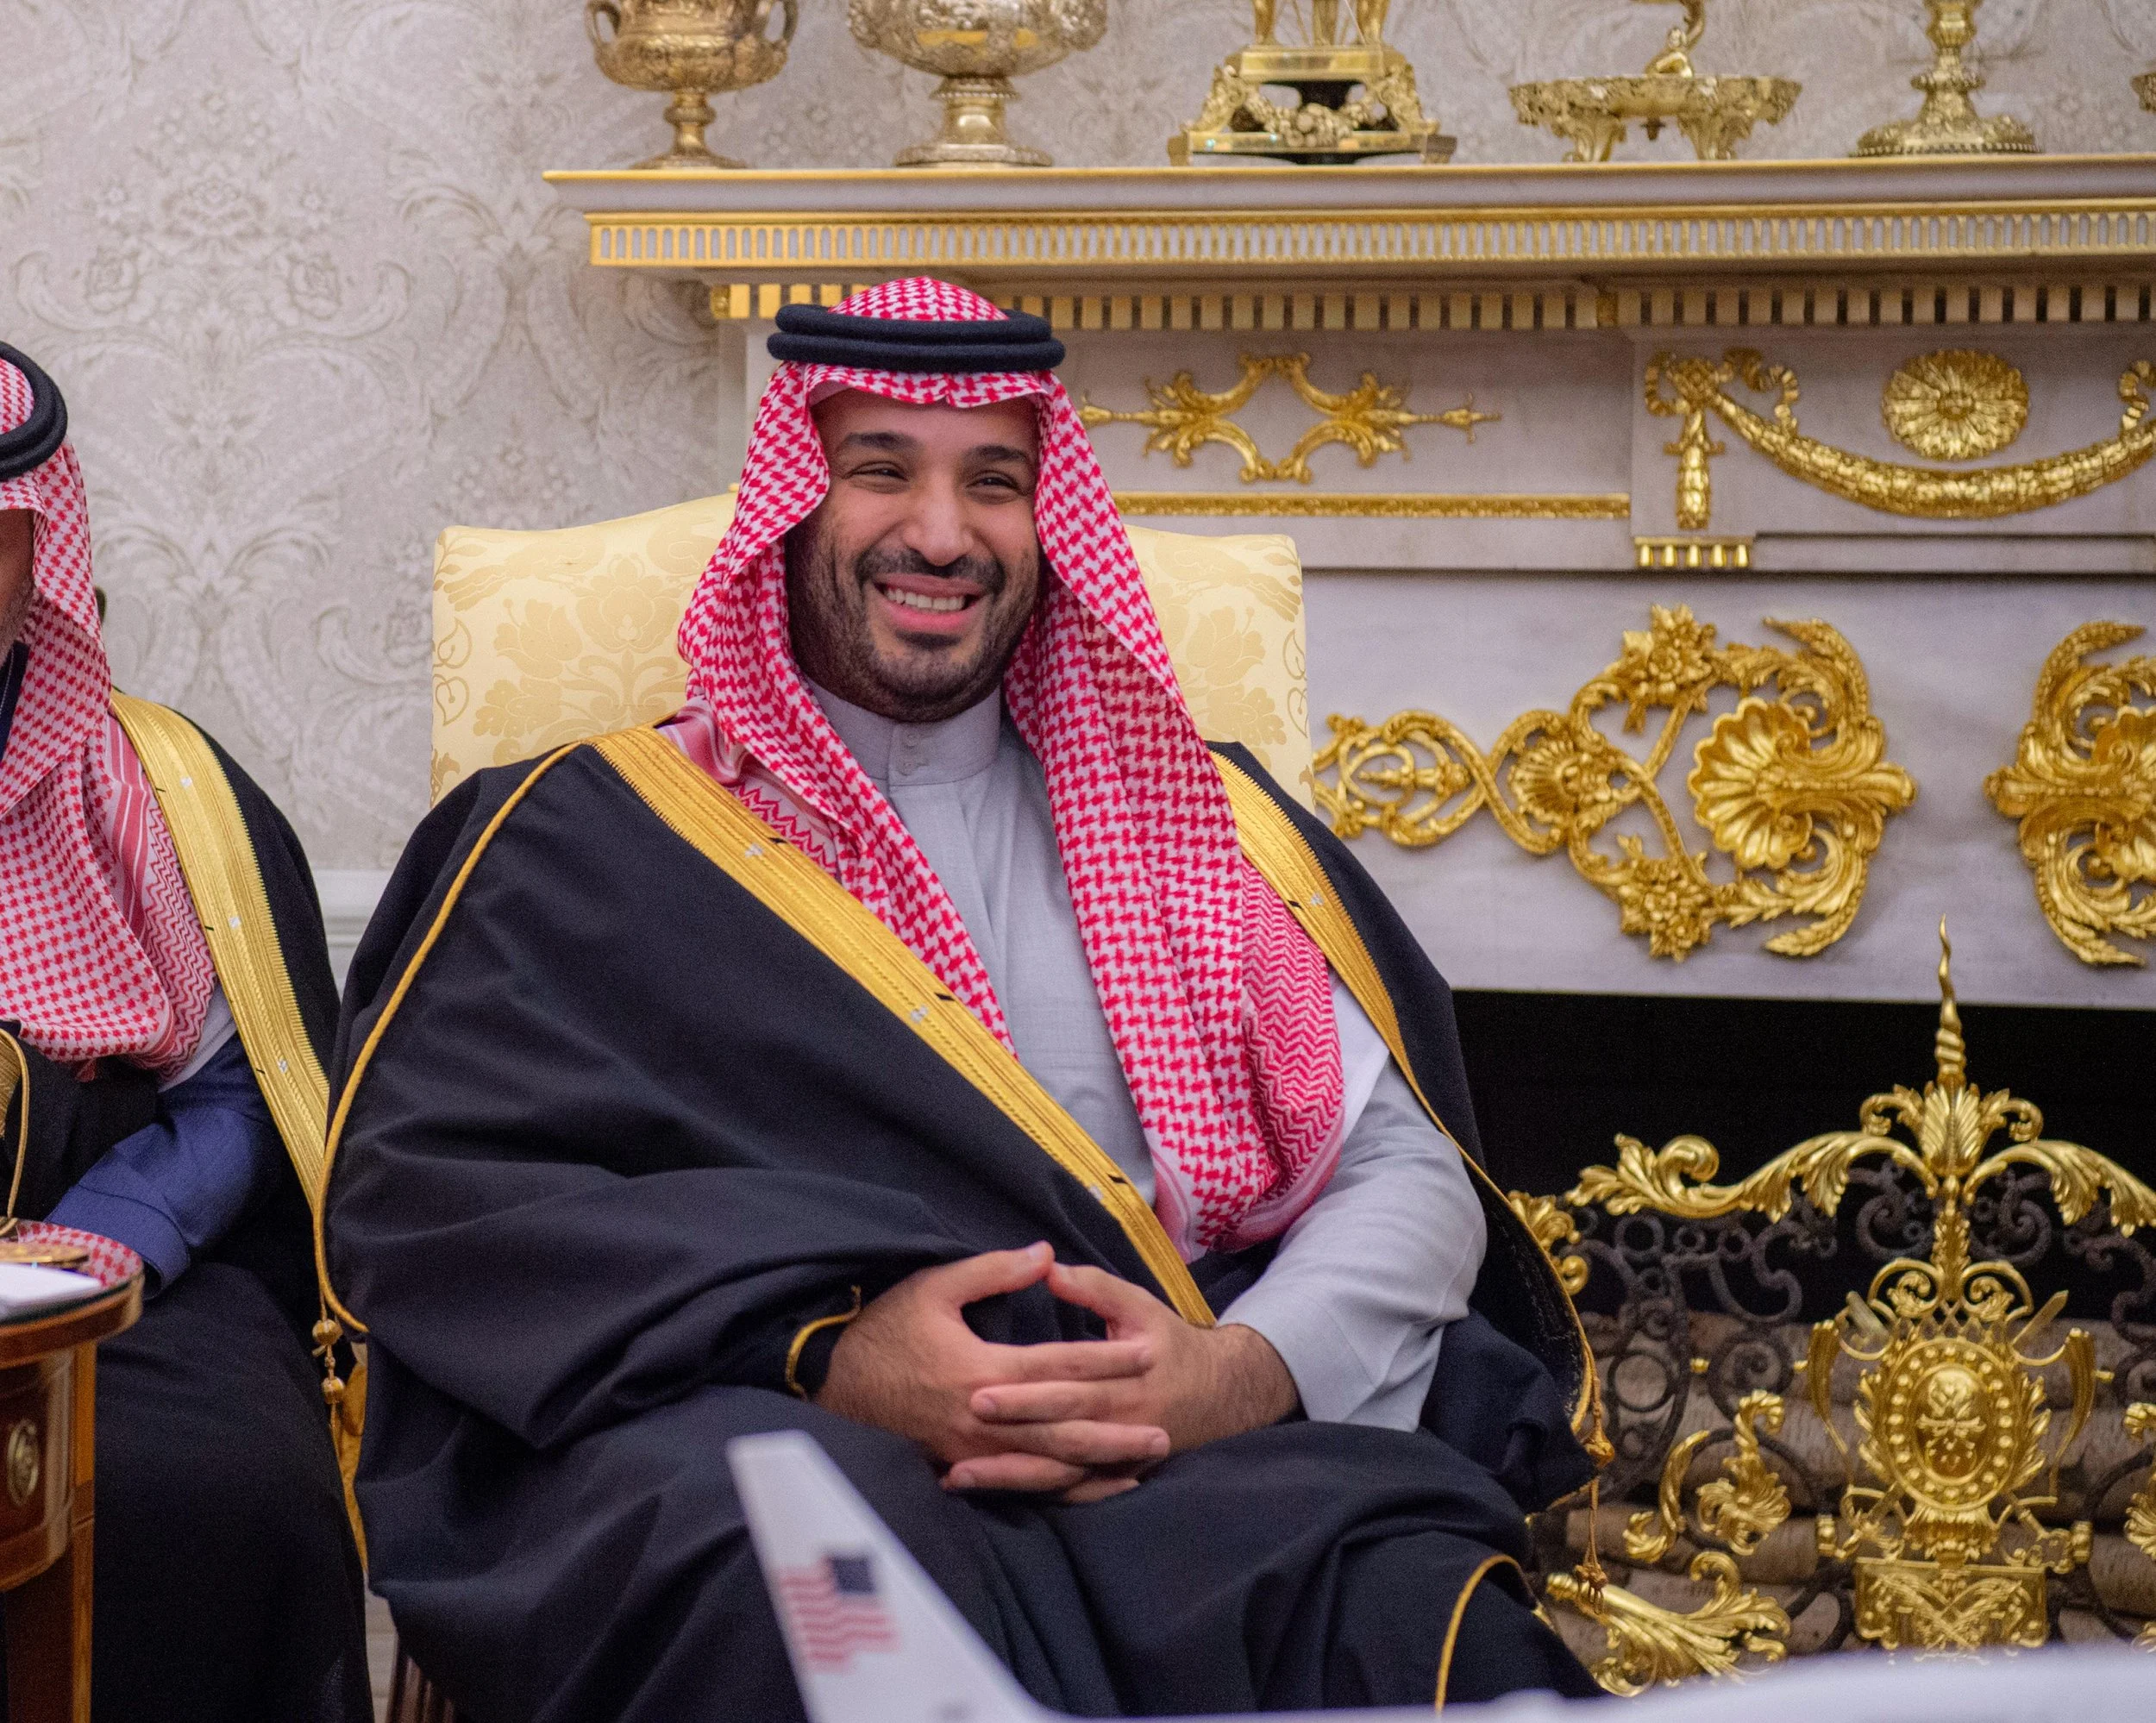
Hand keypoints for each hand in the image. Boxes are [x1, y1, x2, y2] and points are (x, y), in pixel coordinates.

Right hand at [817, 1244, 1169, 1494]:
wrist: (829, 1376)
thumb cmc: (884, 1325)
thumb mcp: (934, 1285)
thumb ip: (994, 1271)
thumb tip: (1046, 1254)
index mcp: (983, 1369)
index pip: (1060, 1365)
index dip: (1107, 1358)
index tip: (1149, 1352)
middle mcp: (983, 1418)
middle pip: (1064, 1428)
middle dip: (1117, 1431)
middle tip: (1164, 1432)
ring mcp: (971, 1450)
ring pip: (1046, 1466)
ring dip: (1096, 1466)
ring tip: (1140, 1465)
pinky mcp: (960, 1466)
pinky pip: (1019, 1485)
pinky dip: (1058, 1489)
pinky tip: (1087, 1486)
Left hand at [966, 1262, 1298, 1496]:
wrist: (1222, 1395)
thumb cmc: (1169, 1343)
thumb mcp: (1139, 1306)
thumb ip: (1094, 1287)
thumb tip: (1047, 1267)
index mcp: (1127, 1378)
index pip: (1068, 1385)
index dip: (1024, 1391)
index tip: (978, 1389)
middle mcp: (1121, 1423)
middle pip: (1057, 1432)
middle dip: (1008, 1433)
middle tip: (960, 1428)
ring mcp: (1115, 1456)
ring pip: (1057, 1472)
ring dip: (1008, 1476)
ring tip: (957, 1475)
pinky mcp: (1109, 1475)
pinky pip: (1067, 1491)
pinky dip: (1028, 1493)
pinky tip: (985, 1492)